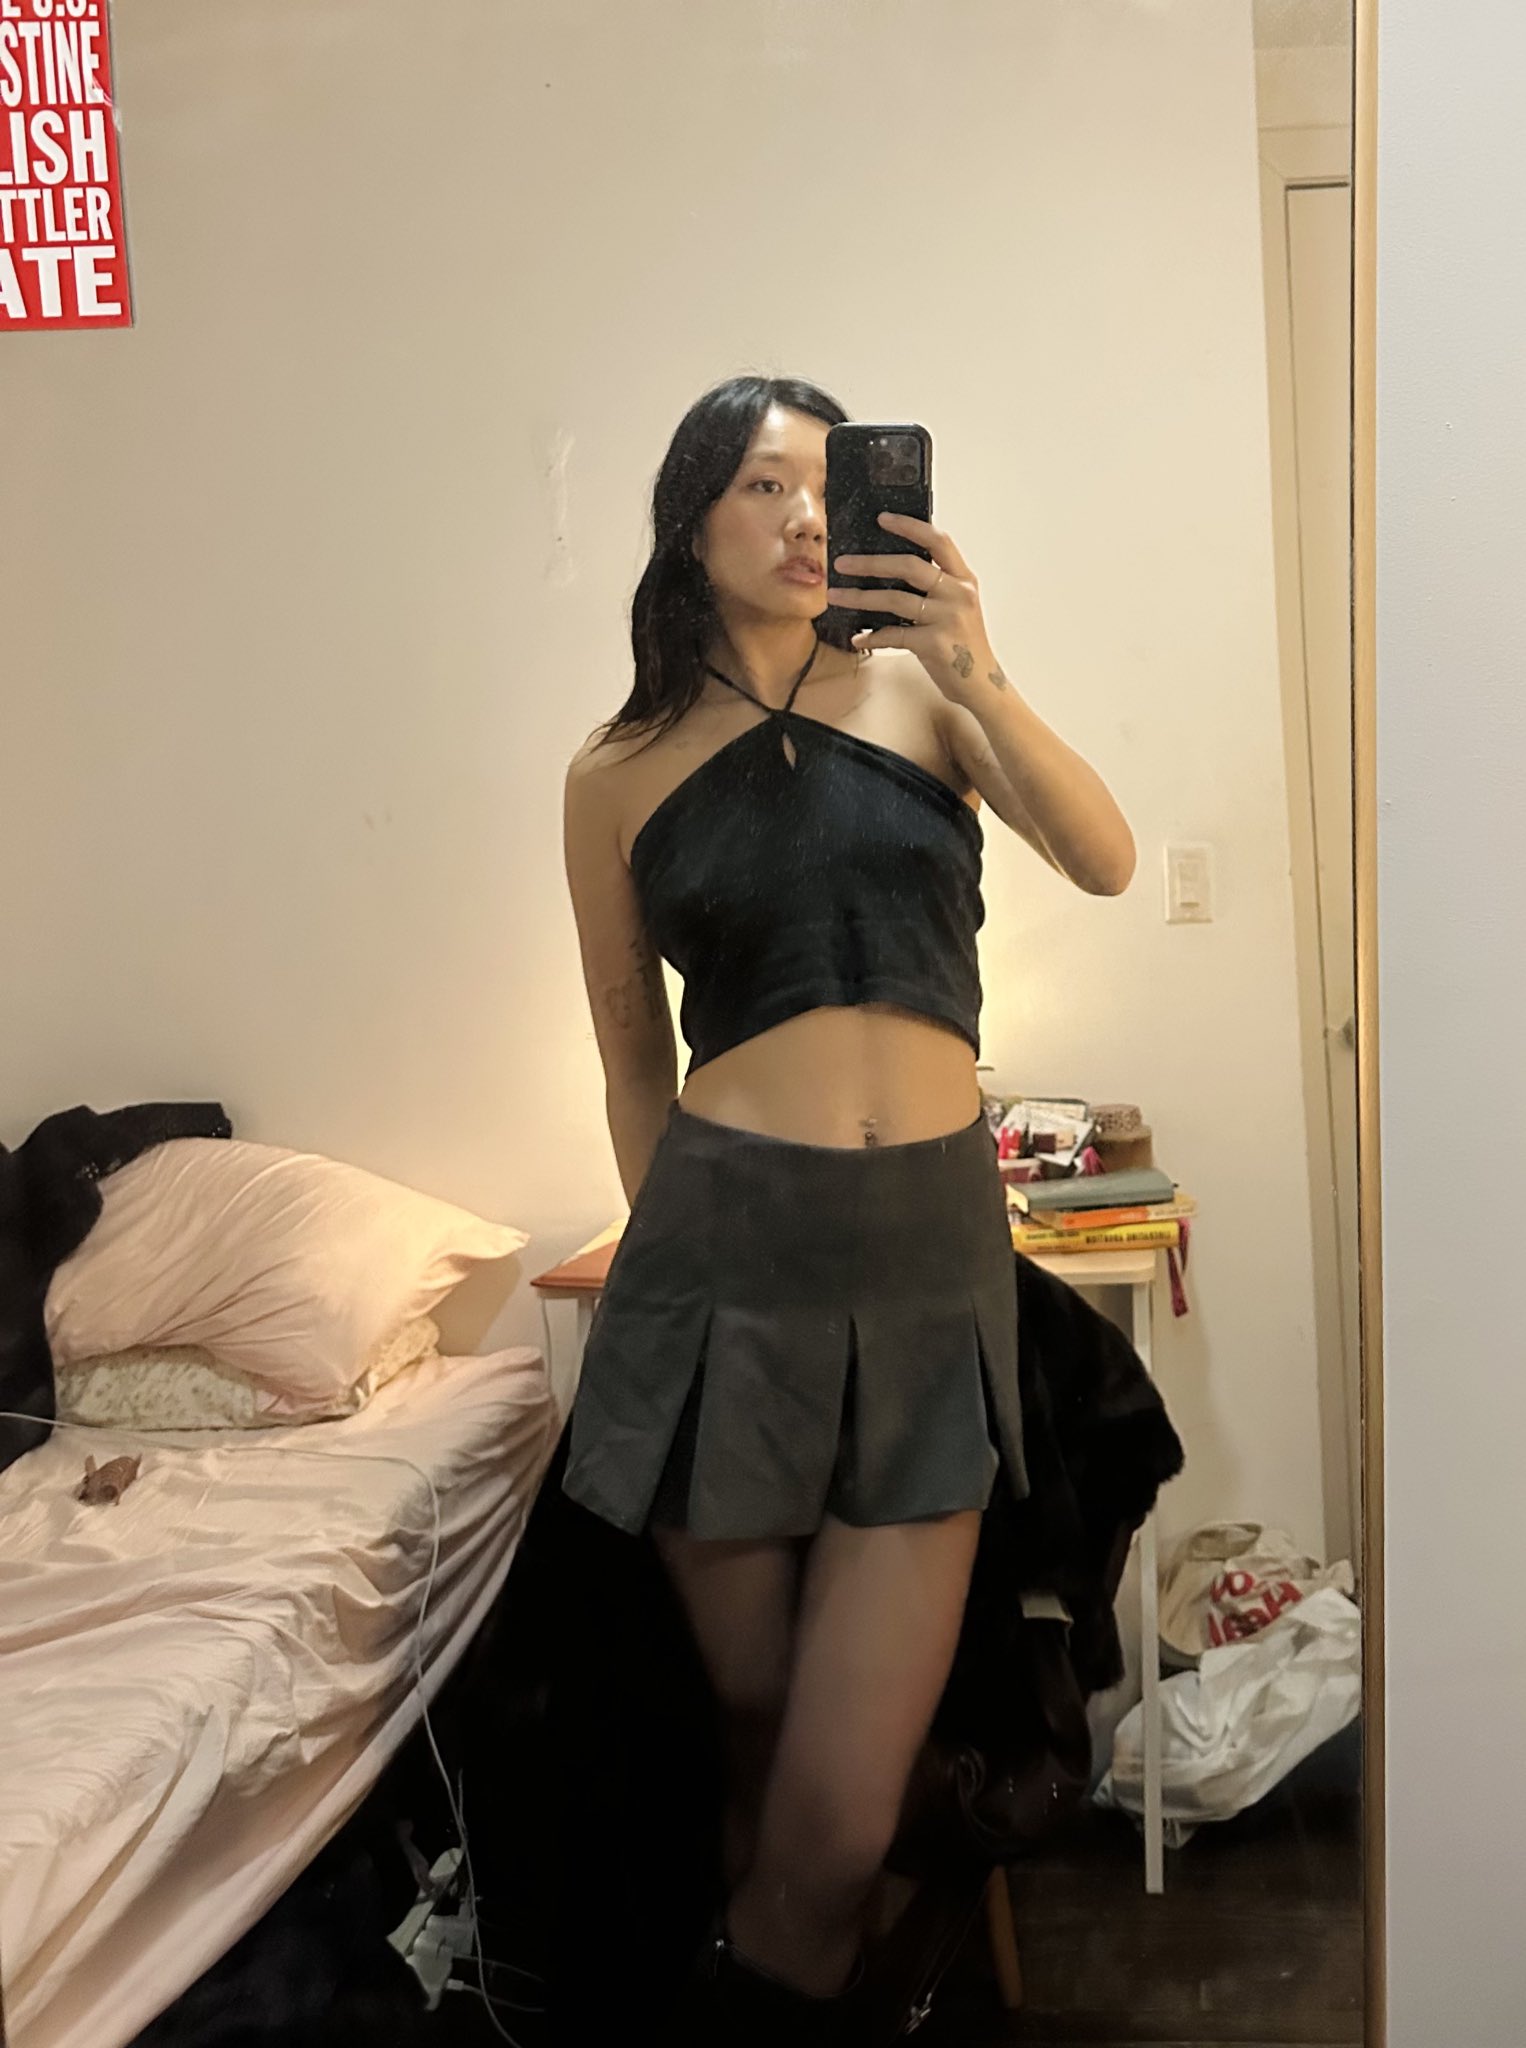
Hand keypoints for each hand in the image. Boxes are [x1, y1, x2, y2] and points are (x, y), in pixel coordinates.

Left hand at [826, 512, 1001, 700]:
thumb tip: (889, 569)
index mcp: (963, 579)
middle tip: (841, 563)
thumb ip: (935, 586)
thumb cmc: (962, 644)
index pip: (937, 541)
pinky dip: (872, 636)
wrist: (981, 683)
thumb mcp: (957, 606)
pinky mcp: (934, 643)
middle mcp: (958, 594)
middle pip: (908, 566)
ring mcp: (947, 618)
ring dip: (860, 597)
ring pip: (894, 599)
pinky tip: (857, 638)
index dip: (909, 526)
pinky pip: (894, 634)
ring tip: (836, 596)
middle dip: (869, 562)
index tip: (882, 518)